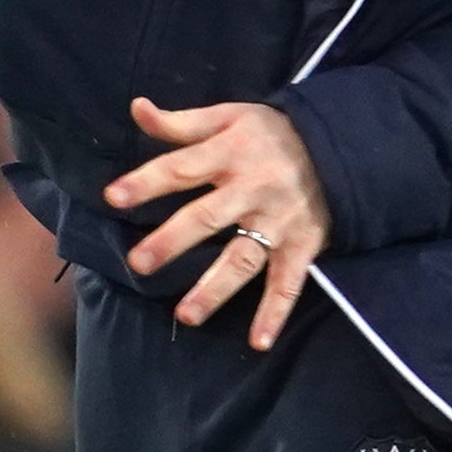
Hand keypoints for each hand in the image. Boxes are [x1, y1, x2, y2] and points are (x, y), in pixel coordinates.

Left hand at [101, 97, 329, 350]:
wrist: (338, 145)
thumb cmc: (271, 131)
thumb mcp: (229, 116)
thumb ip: (181, 122)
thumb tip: (136, 108)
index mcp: (230, 153)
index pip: (181, 168)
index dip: (146, 182)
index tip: (113, 197)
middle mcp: (252, 189)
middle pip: (206, 218)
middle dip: (172, 241)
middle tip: (138, 263)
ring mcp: (278, 221)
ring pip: (243, 258)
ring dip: (215, 288)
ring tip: (185, 315)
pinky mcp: (302, 245)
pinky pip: (289, 283)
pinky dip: (275, 313)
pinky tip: (259, 342)